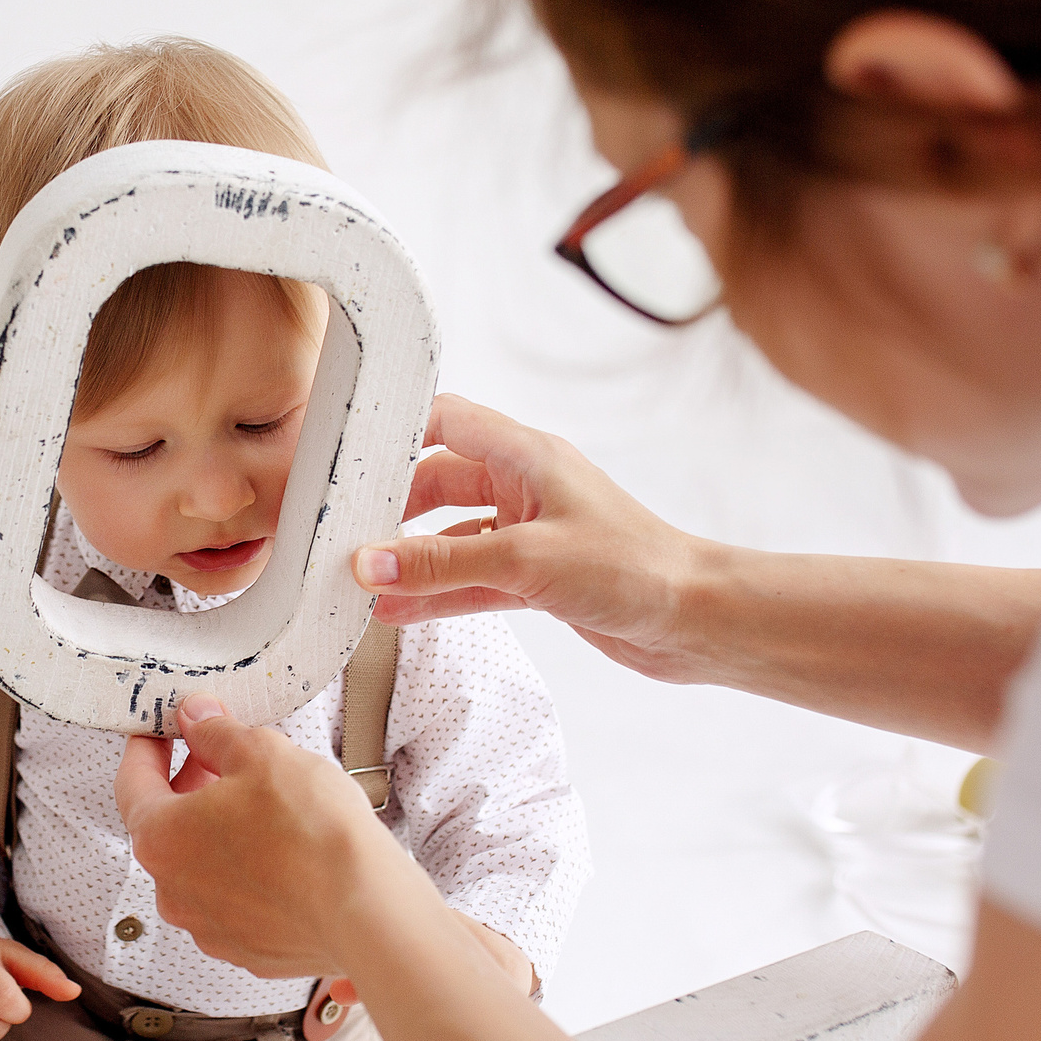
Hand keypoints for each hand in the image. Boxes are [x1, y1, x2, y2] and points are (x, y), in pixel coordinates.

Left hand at [118, 695, 433, 979]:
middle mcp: (173, 890)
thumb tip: (196, 720)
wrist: (366, 908)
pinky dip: (247, 875)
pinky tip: (282, 855)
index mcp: (161, 837)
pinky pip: (234, 902)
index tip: (159, 731)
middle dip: (188, 788)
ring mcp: (208, 927)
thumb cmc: (312, 832)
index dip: (146, 749)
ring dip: (219, 835)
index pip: (132, 782)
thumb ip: (216, 733)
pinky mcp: (246, 949)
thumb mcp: (261, 753)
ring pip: (200, 868)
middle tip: (220, 759)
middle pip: (166, 827)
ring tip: (263, 808)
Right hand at [353, 393, 708, 681]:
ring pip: (452, 537)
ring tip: (360, 583)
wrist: (697, 620)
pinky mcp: (538, 576)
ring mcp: (531, 531)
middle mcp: (527, 486)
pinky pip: (472, 577)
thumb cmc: (636, 569)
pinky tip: (400, 612)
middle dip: (392, 509)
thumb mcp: (526, 561)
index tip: (348, 460)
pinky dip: (438, 593)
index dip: (396, 432)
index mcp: (527, 456)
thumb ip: (443, 565)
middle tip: (344, 533)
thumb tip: (370, 565)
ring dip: (411, 560)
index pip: (445, 420)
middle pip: (439, 481)